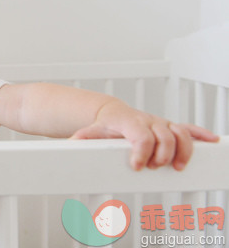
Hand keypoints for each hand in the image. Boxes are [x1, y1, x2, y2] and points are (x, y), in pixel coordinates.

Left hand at [70, 100, 218, 170]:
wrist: (113, 113)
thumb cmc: (105, 125)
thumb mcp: (91, 132)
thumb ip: (83, 139)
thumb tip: (69, 146)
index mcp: (129, 122)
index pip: (140, 134)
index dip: (141, 151)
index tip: (136, 166)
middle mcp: (148, 120)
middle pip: (164, 135)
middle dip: (163, 153)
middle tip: (153, 167)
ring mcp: (160, 123)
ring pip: (180, 132)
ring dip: (184, 150)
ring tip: (178, 167)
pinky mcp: (169, 126)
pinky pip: (189, 128)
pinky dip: (201, 135)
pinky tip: (212, 142)